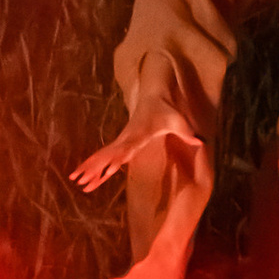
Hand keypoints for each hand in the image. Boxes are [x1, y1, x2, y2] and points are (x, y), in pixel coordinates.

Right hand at [71, 111, 209, 193]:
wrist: (155, 96)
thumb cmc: (168, 111)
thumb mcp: (179, 122)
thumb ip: (187, 133)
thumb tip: (201, 141)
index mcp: (138, 134)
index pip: (124, 147)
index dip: (114, 157)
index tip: (103, 165)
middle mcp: (126, 139)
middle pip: (107, 155)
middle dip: (93, 166)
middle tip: (78, 178)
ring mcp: (122, 143)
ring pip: (103, 159)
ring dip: (91, 170)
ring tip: (77, 183)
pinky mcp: (122, 145)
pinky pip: (107, 160)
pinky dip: (98, 170)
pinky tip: (90, 182)